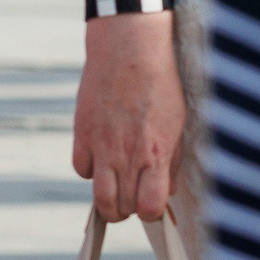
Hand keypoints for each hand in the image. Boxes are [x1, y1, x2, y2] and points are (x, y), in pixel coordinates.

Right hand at [73, 12, 187, 221]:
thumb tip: (165, 188)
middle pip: (121, 207)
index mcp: (156, 153)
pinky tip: (100, 156)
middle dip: (128, 209)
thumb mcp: (177, 123)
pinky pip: (81, 168)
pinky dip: (90, 169)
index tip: (151, 202)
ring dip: (107, 200)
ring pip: (98, 197)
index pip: (150, 207)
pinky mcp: (82, 132)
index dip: (150, 211)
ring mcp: (102, 145)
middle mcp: (127, 154)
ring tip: (114, 187)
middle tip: (132, 195)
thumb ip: (171, 160)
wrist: (129, 48)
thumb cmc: (159, 82)